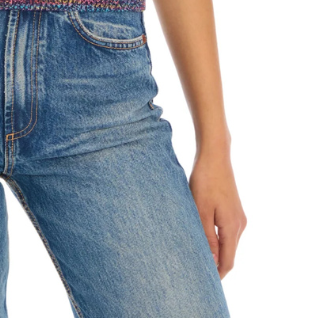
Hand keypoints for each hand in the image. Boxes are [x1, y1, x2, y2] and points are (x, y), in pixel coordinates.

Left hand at [189, 150, 246, 279]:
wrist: (215, 155)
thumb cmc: (205, 180)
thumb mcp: (201, 210)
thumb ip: (207, 237)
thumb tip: (211, 261)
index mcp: (232, 227)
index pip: (228, 261)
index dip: (217, 274)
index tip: (204, 281)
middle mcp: (240, 224)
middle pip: (229, 254)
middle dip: (215, 264)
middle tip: (196, 269)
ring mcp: (238, 216)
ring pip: (228, 242)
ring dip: (215, 250)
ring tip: (197, 254)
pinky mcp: (234, 209)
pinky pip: (227, 231)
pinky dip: (217, 239)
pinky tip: (203, 236)